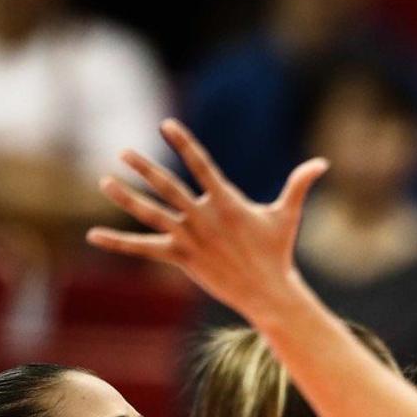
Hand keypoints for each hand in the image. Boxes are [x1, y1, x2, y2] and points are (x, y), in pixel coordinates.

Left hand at [87, 119, 327, 318]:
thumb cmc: (278, 252)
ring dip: (126, 197)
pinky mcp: (181, 258)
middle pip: (168, 186)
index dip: (183, 143)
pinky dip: (118, 242)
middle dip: (144, 167)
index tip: (166, 124)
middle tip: (123, 152)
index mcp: (226, 201)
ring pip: (151, 213)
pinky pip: (144, 248)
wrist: (269, 292)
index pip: (201, 164)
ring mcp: (190, 238)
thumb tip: (323, 164)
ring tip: (104, 181)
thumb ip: (299, 185)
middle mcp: (204, 216)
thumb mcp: (287, 216)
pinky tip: (94, 235)